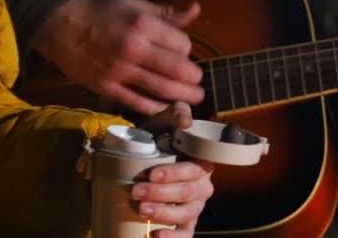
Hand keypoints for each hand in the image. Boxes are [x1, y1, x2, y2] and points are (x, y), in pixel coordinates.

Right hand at [35, 0, 203, 114]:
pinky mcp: (106, 87)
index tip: (182, 51)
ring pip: (161, 88)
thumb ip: (168, 13)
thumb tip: (196, 10)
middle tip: (199, 82)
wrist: (59, 25)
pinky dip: (155, 107)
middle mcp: (134, 49)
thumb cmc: (102, 13)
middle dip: (194, 78)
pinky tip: (165, 106)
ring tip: (194, 97)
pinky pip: (137, 102)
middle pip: (177, 70)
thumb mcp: (135, 4)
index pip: (181, 44)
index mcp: (143, 25)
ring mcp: (120, 71)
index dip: (186, 49)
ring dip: (183, 96)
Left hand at [134, 101, 214, 236]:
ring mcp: (194, 205)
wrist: (140, 159)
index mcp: (201, 161)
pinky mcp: (184, 223)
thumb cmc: (156, 139)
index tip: (151, 174)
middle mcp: (202, 185)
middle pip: (188, 193)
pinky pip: (186, 235)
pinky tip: (155, 236)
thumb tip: (185, 122)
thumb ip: (176, 112)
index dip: (175, 174)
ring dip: (165, 214)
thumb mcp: (164, 120)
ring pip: (187, 214)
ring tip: (142, 211)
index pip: (194, 170)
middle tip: (136, 192)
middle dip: (162, 194)